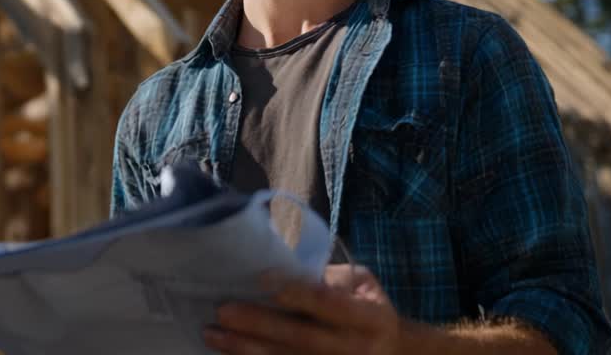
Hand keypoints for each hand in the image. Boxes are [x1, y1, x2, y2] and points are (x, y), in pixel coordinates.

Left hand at [204, 264, 405, 353]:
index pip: (328, 303)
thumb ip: (329, 277)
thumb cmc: (371, 309)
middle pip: (301, 338)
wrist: (396, 354)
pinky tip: (230, 353)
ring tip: (214, 334)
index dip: (296, 291)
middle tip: (223, 310)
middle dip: (259, 324)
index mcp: (369, 318)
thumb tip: (284, 264)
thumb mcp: (363, 285)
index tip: (261, 278)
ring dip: (246, 349)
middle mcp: (354, 348)